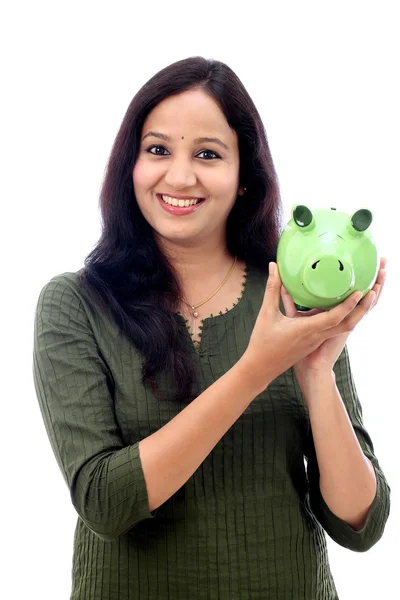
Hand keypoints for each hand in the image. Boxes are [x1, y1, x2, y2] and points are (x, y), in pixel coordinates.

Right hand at [240, 259, 385, 392]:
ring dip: (355, 313)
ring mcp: (317, 340)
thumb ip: (272, 289)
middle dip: (361, 308)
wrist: (261, 368)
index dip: (348, 305)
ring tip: (363, 296)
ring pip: (342, 327)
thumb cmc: (263, 343)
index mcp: (307, 330)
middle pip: (347, 323)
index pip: (334, 318)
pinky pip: (334, 329)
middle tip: (372, 290)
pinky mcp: (314, 342)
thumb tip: (273, 267)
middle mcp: (316, 336)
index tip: (359, 291)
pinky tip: (342, 307)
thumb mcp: (266, 313)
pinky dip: (343, 318)